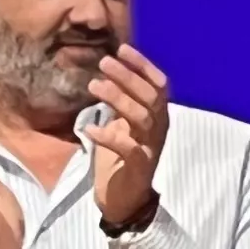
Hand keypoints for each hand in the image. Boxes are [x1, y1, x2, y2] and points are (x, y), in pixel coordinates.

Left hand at [87, 48, 171, 233]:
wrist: (124, 199)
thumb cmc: (119, 158)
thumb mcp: (120, 125)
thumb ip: (119, 104)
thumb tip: (107, 75)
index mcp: (158, 117)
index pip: (158, 86)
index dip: (143, 66)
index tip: (122, 49)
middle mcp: (159, 130)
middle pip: (151, 97)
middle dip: (128, 77)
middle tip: (104, 62)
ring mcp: (150, 148)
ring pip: (142, 118)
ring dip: (118, 99)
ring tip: (94, 86)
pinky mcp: (139, 167)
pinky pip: (128, 149)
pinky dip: (109, 137)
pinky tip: (90, 129)